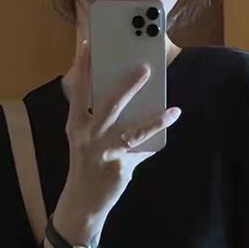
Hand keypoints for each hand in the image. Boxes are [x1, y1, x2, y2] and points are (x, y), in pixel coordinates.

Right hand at [58, 38, 182, 224]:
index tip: (90, 46)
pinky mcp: (120, 167)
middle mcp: (88, 137)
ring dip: (156, 119)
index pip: (79, 91)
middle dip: (129, 85)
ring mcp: (105, 153)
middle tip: (145, 69)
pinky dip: (154, 142)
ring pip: (135, 131)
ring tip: (172, 111)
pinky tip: (167, 129)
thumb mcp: (85, 140)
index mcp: (76, 125)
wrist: (83, 201)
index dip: (83, 68)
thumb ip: (100, 121)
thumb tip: (131, 101)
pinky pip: (142, 151)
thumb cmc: (87, 165)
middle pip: (111, 105)